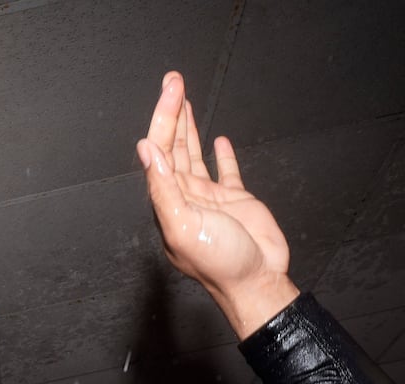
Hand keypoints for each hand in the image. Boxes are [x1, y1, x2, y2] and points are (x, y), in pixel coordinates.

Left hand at [137, 71, 297, 337]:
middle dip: (173, 112)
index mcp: (168, 202)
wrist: (258, 282)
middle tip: (175, 80)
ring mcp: (209, 198)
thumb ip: (164, 188)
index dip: (164, 118)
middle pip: (174, 146)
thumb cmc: (221, 263)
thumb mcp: (184, 226)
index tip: (172, 90)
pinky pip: (225, 171)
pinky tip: (219, 140)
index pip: (161, 151)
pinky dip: (220, 154)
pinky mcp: (235, 200)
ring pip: (193, 154)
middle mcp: (185, 196)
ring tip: (185, 99)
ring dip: (189, 127)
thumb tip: (147, 150)